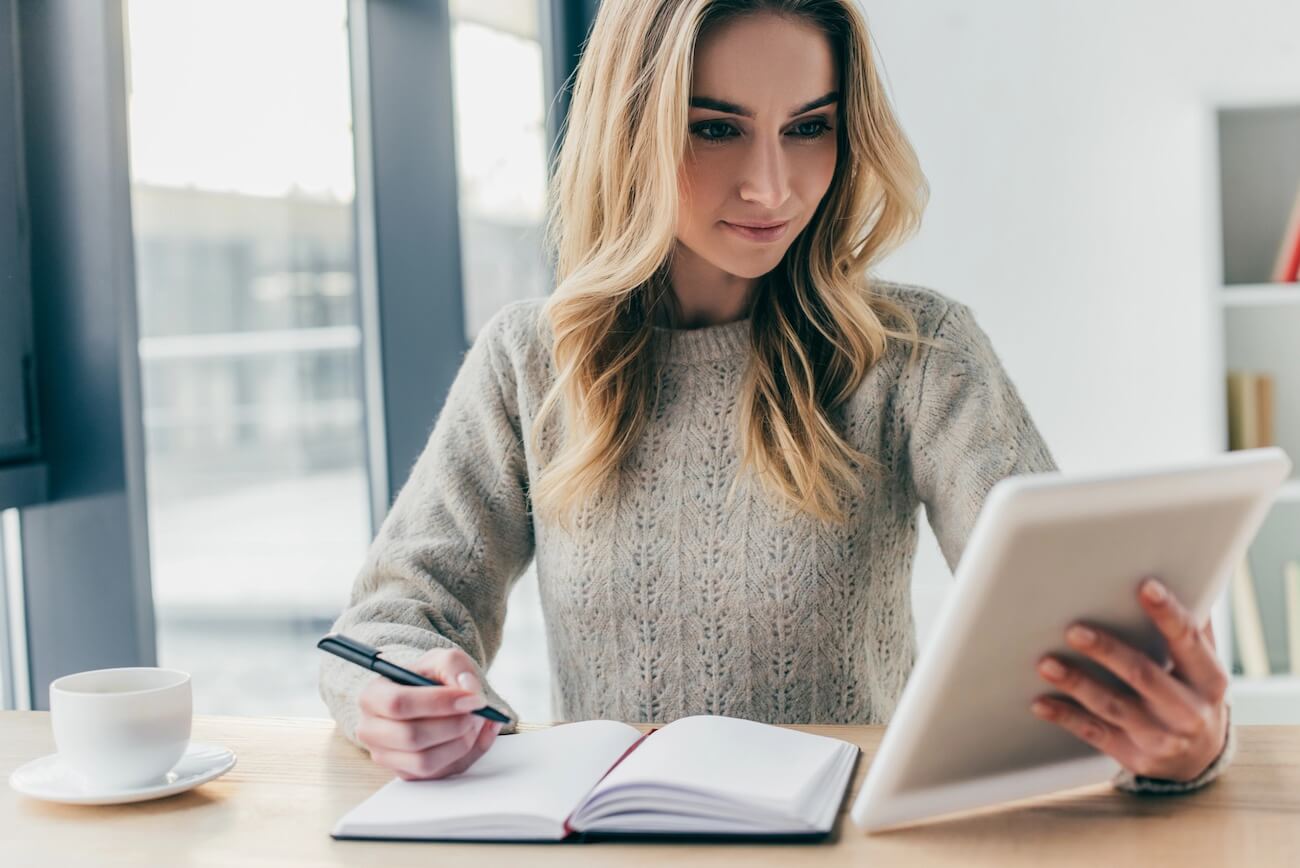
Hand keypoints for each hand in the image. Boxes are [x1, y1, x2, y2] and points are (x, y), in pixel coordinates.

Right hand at [356, 646, 503, 779]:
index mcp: (372, 696)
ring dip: (461, 742)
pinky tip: (477, 733)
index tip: (472, 699)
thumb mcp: (442, 659)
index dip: (439, 703)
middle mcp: (372, 730)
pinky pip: (440, 773)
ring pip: (426, 762)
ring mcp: (387, 756)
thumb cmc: (430, 678)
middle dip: (454, 725)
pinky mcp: (408, 774)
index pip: (398, 704)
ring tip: (475, 721)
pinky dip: (467, 755)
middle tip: (478, 711)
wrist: (429, 697)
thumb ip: (455, 666)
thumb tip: (468, 688)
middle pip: (412, 737)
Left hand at [1031, 576, 1229, 781]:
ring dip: (1077, 684)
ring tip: (1046, 663)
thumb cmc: (1192, 692)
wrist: (1199, 760)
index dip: (1167, 613)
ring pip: (1113, 707)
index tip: (1145, 587)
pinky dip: (1065, 717)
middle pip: (1144, 676)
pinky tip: (1040, 702)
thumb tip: (1185, 572)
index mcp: (1209, 679)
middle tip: (1073, 630)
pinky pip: (1094, 734)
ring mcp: (1160, 737)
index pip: (1187, 641)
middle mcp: (1188, 711)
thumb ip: (1192, 627)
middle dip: (1107, 651)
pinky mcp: (1133, 755)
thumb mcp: (1202, 664)